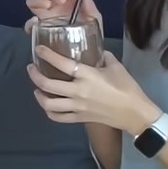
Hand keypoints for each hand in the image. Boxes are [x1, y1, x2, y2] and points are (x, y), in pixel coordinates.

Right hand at [25, 0, 103, 35]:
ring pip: (33, 1)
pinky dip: (30, 22)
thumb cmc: (90, 34)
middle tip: (62, 0)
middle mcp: (55, 6)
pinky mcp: (39, 30)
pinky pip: (29, 24)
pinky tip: (36, 22)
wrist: (84, 55)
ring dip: (38, 0)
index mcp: (69, 1)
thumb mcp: (94, 21)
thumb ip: (91, 8)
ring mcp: (45, 16)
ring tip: (47, 6)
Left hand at [28, 48, 159, 134]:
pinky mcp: (80, 118)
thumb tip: (95, 51)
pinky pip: (59, 118)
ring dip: (39, 96)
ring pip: (49, 104)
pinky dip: (50, 112)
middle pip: (48, 85)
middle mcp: (78, 92)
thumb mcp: (116, 67)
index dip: (48, 55)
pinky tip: (48, 106)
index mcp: (87, 76)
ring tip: (37, 89)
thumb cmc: (127, 88)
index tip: (39, 50)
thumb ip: (103, 57)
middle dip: (35, 76)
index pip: (62, 64)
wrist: (135, 113)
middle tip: (32, 68)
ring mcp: (77, 107)